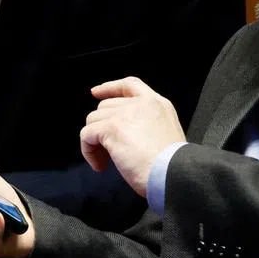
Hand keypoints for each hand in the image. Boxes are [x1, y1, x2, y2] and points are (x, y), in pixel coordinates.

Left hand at [80, 77, 184, 196]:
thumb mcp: (167, 133)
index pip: (129, 85)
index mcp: (157, 104)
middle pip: (106, 106)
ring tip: (105, 160)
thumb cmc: (172, 164)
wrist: (172, 172)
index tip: (96, 92)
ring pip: (93, 120)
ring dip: (94, 141)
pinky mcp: (112, 128)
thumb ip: (148, 125)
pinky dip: (88, 151)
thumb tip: (126, 133)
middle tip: (108, 150)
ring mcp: (124, 114)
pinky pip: (86, 134)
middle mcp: (140, 104)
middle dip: (102, 127)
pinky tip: (100, 165)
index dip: (110, 87)